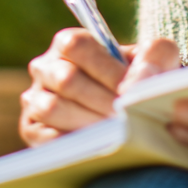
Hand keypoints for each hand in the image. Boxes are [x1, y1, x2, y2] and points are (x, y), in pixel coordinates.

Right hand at [19, 30, 180, 146]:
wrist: (127, 108)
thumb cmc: (138, 78)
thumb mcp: (153, 58)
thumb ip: (155, 55)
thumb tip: (142, 80)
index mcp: (69, 42)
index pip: (78, 46)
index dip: (106, 69)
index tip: (130, 91)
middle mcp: (46, 67)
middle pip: (66, 79)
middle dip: (101, 100)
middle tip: (126, 117)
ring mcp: (35, 98)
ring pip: (52, 107)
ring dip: (87, 122)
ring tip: (115, 133)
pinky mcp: (32, 129)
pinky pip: (45, 136)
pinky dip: (72, 142)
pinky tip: (98, 145)